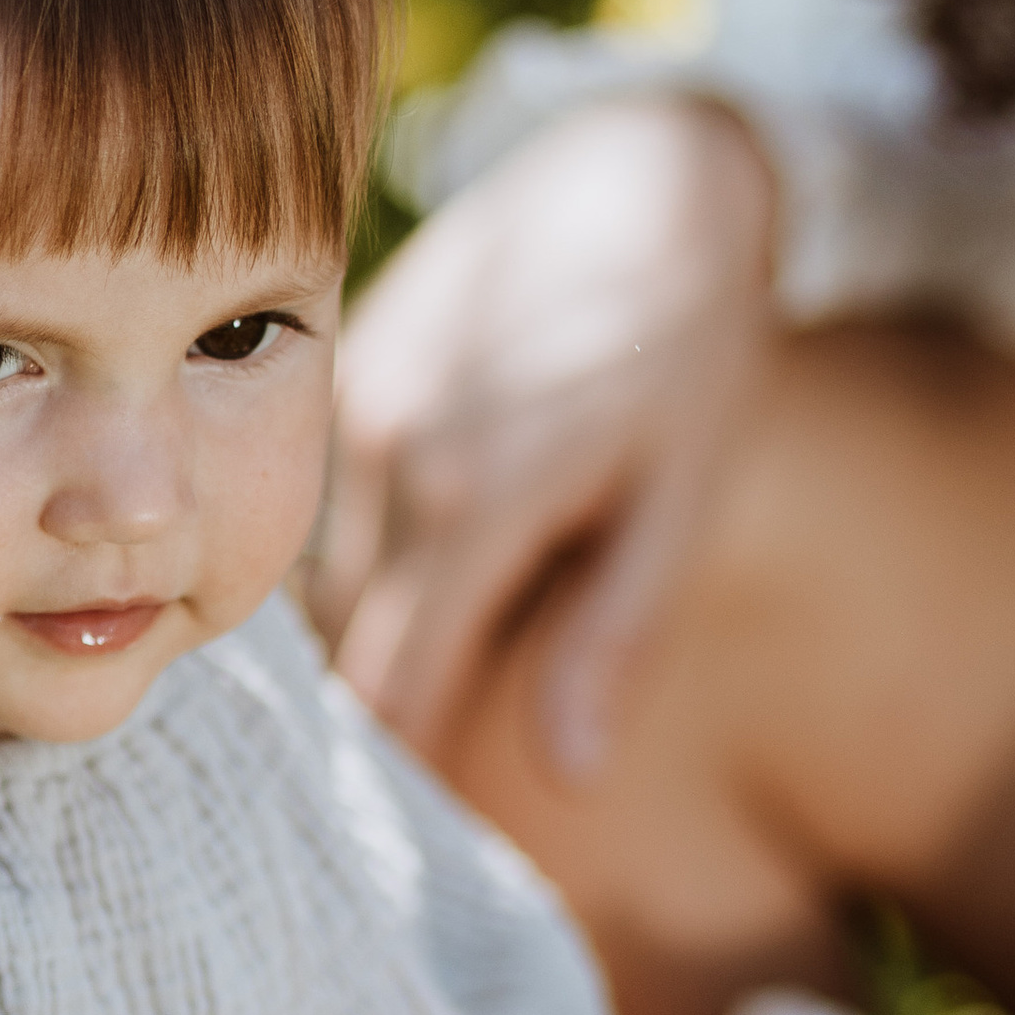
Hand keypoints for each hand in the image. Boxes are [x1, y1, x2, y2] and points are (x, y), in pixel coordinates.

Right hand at [312, 95, 776, 777]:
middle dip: (375, 709)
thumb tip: (571, 774)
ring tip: (404, 679)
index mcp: (477, 501)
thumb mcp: (686, 494)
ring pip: (324, 570)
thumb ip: (615, 633)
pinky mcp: (345, 363)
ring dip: (360, 625)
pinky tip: (406, 565)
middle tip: (403, 787)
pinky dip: (355, 549)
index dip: (402, 772)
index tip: (412, 845)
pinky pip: (326, 499)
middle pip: (347, 637)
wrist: (643, 170)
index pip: (395, 684)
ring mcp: (353, 400)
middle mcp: (390, 453)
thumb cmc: (691, 344)